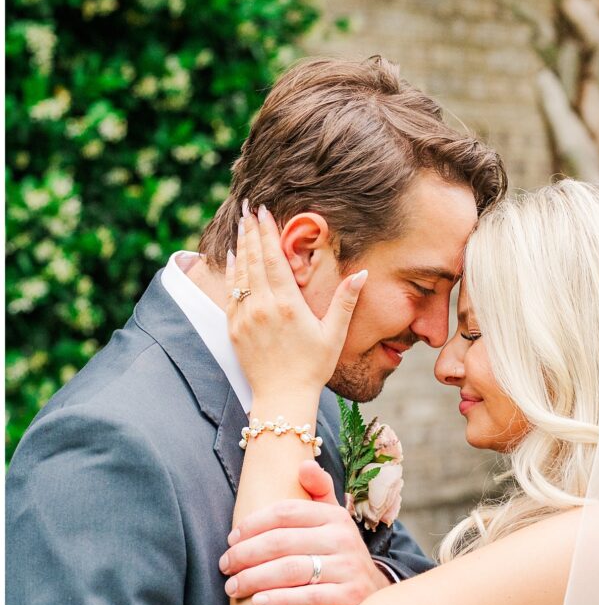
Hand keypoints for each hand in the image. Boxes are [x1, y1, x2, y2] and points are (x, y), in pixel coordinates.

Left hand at [220, 460, 388, 604]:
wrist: (374, 592)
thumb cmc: (339, 553)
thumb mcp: (333, 518)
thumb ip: (318, 490)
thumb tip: (304, 465)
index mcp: (333, 515)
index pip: (284, 512)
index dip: (252, 525)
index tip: (231, 540)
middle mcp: (343, 538)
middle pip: (282, 542)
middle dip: (245, 555)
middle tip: (225, 566)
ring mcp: (348, 568)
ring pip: (291, 570)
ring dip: (255, 579)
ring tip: (233, 587)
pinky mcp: (350, 596)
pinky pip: (309, 597)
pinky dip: (280, 601)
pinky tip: (259, 603)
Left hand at [225, 204, 367, 394]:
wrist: (282, 396)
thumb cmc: (312, 367)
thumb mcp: (333, 335)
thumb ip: (345, 302)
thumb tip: (362, 274)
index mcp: (287, 304)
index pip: (274, 258)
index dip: (267, 232)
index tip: (263, 211)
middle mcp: (263, 306)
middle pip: (254, 259)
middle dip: (250, 231)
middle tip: (247, 208)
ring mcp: (245, 317)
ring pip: (240, 272)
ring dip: (240, 245)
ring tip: (240, 224)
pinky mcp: (234, 328)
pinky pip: (231, 292)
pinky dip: (232, 271)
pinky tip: (234, 257)